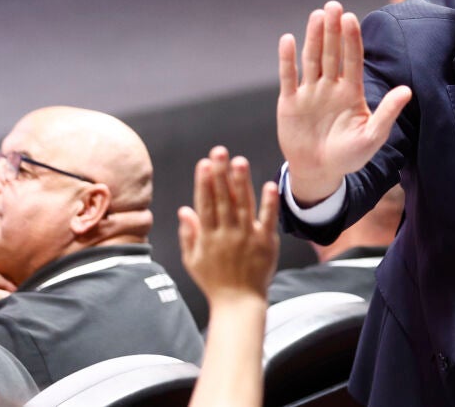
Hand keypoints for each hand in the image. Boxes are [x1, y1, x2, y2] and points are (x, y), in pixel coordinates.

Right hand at [177, 146, 278, 304]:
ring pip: (243, 205)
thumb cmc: (214, 281)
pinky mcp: (266, 243)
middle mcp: (227, 234)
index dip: (203, 183)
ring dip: (241, 182)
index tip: (203, 163)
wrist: (238, 303)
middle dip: (220, 174)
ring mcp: (247, 237)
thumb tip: (184, 209)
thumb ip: (189, 233)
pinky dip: (269, 203)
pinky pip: (268, 220)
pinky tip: (270, 185)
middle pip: (223, 199)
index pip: (205, 204)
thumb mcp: (193, 259)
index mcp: (208, 237)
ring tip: (239, 161)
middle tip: (220, 151)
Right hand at [277, 1, 411, 204]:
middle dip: (333, 30)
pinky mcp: (290, 102)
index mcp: (351, 92)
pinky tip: (288, 40)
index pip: (352, 60)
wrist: (320, 172)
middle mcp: (330, 87)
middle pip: (331, 53)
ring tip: (317, 15)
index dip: (352, 40)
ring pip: (311, 59)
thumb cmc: (349, 156)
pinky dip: (287, 60)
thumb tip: (407, 90)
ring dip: (313, 37)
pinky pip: (288, 77)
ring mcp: (310, 92)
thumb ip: (387, 112)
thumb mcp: (372, 136)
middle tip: (334, 5)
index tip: (352, 19)